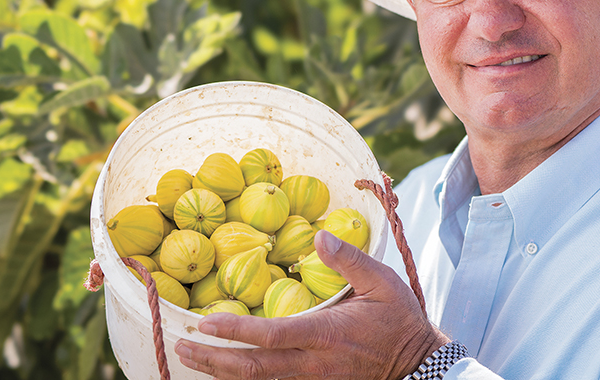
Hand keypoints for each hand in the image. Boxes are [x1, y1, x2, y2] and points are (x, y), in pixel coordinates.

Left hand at [175, 230, 448, 379]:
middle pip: (252, 369)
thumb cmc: (399, 319)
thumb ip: (349, 259)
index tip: (206, 322)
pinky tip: (226, 372)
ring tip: (192, 358)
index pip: (271, 336)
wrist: (417, 364)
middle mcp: (312, 364)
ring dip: (221, 372)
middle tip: (181, 345)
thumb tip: (319, 234)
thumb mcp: (382, 281)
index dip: (236, 331)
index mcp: (325, 334)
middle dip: (213, 359)